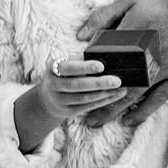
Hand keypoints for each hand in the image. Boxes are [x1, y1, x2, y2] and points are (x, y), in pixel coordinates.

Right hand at [15, 59, 133, 144]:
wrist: (48, 99)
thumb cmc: (63, 76)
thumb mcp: (64, 66)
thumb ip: (79, 60)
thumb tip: (105, 55)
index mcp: (53, 69)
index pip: (68, 68)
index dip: (84, 67)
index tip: (101, 66)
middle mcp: (53, 85)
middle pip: (77, 85)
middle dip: (98, 83)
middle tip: (117, 80)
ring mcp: (59, 100)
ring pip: (84, 98)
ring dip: (104, 93)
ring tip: (119, 88)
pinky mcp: (68, 111)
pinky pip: (88, 106)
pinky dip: (103, 100)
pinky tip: (115, 95)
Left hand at [78, 0, 167, 125]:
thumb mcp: (130, 0)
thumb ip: (103, 17)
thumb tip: (80, 35)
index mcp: (129, 38)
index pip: (101, 61)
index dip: (87, 75)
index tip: (74, 85)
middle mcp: (145, 57)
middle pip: (115, 85)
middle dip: (95, 101)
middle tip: (80, 114)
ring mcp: (165, 68)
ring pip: (135, 95)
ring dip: (114, 110)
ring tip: (97, 121)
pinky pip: (161, 97)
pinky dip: (145, 110)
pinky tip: (130, 120)